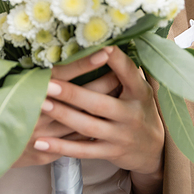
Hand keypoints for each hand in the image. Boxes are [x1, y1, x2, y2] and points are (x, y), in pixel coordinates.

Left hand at [18, 47, 164, 193]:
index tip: (101, 46)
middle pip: (99, 104)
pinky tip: (40, 141)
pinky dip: (61, 148)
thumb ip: (122, 70)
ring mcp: (120, 136)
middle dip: (72, 94)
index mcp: (139, 92)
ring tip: (41, 104)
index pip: (127, 72)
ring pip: (87, 127)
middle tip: (48, 84)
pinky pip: (82, 151)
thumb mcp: (138, 88)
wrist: (153, 150)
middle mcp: (132, 114)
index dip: (116, 60)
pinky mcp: (110, 153)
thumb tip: (101, 40)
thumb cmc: (138, 107)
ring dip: (63, 115)